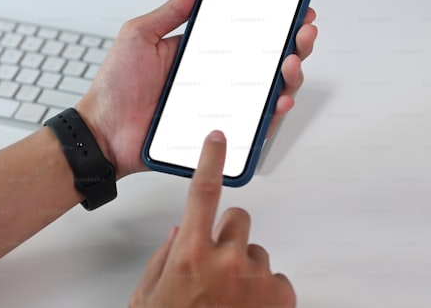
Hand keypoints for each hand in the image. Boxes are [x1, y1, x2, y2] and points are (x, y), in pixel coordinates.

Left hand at [76, 0, 317, 177]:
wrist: (102, 133)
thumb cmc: (115, 89)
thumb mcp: (139, 37)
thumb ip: (169, 13)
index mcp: (203, 55)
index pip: (249, 37)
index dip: (277, 25)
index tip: (296, 12)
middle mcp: (218, 81)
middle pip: (269, 64)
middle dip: (295, 47)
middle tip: (302, 34)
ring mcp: (221, 107)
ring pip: (269, 94)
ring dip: (289, 78)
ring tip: (290, 63)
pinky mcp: (219, 133)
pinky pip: (254, 127)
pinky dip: (272, 115)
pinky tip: (278, 101)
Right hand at [130, 131, 295, 307]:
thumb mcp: (149, 295)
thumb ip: (165, 256)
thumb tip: (182, 231)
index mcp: (190, 253)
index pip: (203, 192)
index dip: (211, 160)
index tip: (218, 139)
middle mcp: (227, 259)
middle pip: (238, 218)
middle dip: (228, 235)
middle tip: (215, 264)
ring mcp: (257, 277)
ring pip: (256, 251)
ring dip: (245, 268)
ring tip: (228, 299)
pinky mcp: (281, 295)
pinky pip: (276, 277)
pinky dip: (265, 291)